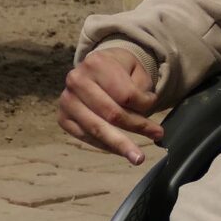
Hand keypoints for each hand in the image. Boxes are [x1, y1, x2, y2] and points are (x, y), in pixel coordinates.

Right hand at [59, 46, 161, 164]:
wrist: (96, 67)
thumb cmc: (119, 70)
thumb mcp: (135, 69)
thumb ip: (140, 90)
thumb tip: (141, 117)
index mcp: (96, 64)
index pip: (125, 94)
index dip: (144, 104)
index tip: (155, 106)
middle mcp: (77, 81)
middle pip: (111, 113)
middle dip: (136, 127)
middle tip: (157, 135)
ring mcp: (66, 101)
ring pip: (97, 129)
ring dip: (120, 145)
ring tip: (138, 157)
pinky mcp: (63, 118)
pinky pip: (86, 137)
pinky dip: (105, 146)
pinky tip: (120, 150)